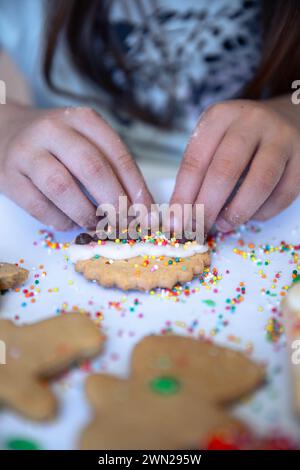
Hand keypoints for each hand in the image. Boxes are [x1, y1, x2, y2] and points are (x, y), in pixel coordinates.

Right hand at [0, 104, 152, 229]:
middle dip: (114, 203)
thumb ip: (112, 168)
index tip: (147, 213)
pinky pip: (38, 205)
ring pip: (63, 187)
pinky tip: (69, 222)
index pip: (117, 154)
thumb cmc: (56, 143)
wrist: (5, 131)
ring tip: (96, 225)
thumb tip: (141, 208)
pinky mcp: (9, 175)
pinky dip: (59, 220)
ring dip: (86, 213)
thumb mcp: (86, 141)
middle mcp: (53, 130)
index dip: (136, 188)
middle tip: (125, 224)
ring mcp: (27, 152)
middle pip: (92, 169)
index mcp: (82, 119)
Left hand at [171, 100, 299, 232]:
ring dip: (238, 212)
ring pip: (258, 183)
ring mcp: (281, 137)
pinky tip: (252, 216)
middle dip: (208, 207)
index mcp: (220, 116)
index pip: (195, 161)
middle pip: (225, 171)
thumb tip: (182, 217)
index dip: (183, 196)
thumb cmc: (239, 138)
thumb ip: (198, 173)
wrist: (286, 117)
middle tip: (199, 228)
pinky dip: (265, 212)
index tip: (176, 222)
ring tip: (225, 224)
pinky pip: (284, 193)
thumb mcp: (213, 141)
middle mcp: (251, 121)